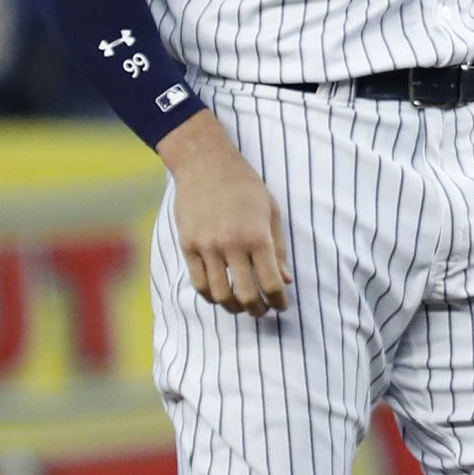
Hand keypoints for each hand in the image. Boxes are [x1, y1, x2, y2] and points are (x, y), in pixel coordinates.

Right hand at [157, 111, 292, 316]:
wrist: (205, 163)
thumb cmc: (245, 187)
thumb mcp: (271, 213)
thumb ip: (278, 249)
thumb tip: (286, 281)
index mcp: (257, 236)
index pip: (271, 283)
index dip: (279, 300)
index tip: (281, 305)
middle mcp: (231, 245)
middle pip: (246, 295)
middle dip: (257, 309)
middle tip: (262, 311)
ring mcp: (206, 247)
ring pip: (219, 294)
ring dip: (233, 307)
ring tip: (241, 306)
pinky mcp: (187, 245)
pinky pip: (198, 282)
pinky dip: (210, 295)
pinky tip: (220, 295)